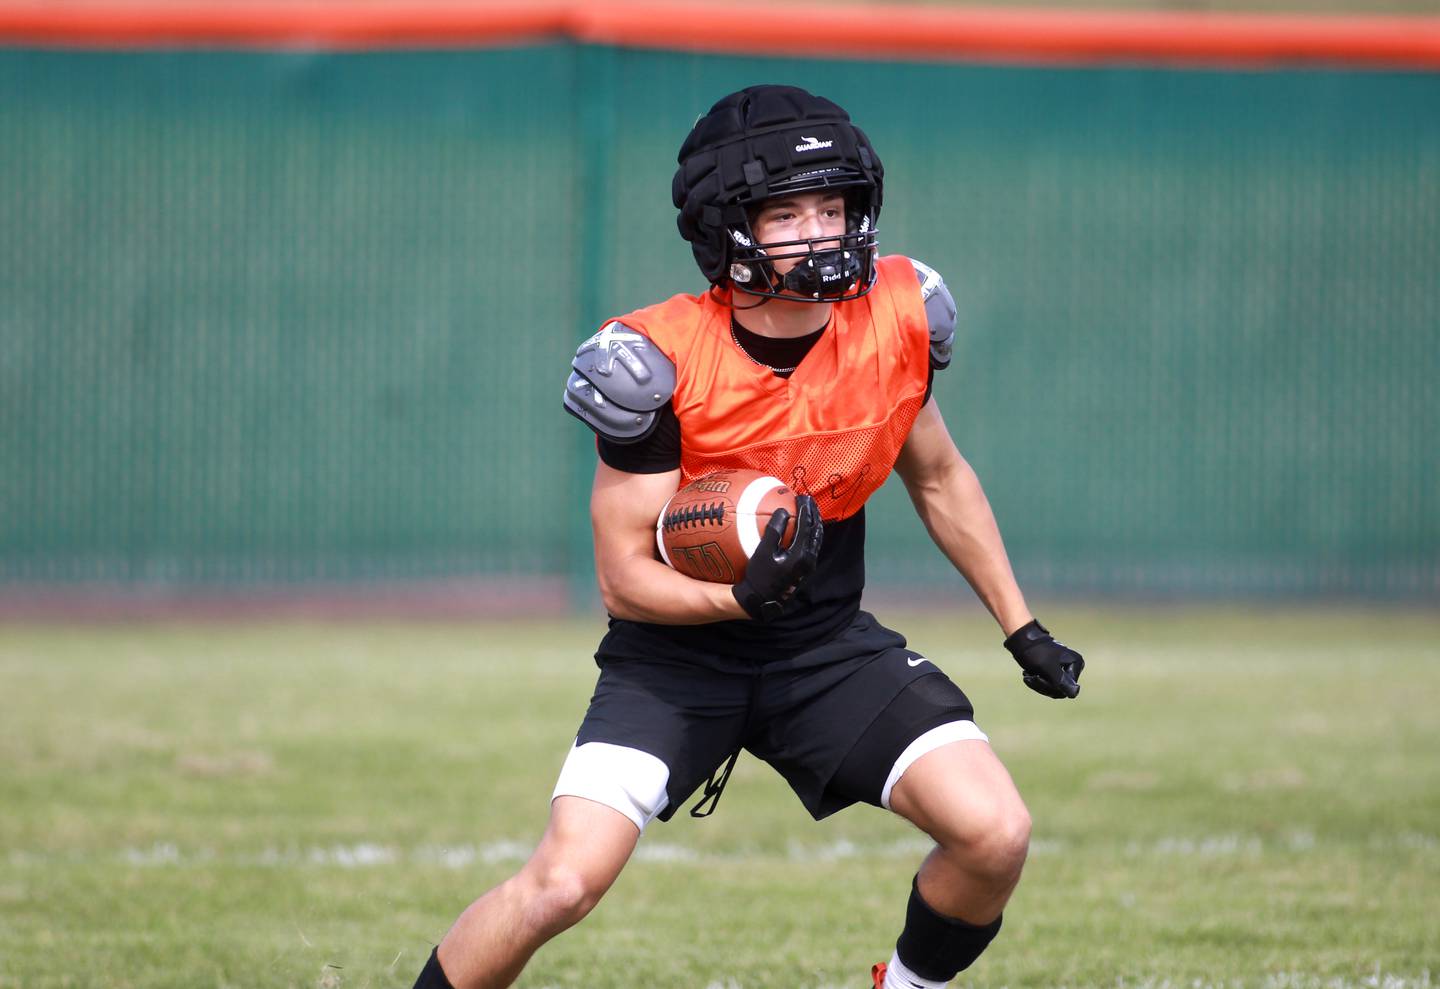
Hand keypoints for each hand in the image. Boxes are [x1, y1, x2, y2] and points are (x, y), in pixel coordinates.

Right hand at [732, 495, 822, 621]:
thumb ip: (774, 530)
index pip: (807, 525)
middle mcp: (810, 559)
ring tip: (810, 510)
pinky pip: (813, 545)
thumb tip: (783, 511)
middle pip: (816, 530)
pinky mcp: (806, 568)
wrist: (762, 601)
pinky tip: (805, 528)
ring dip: (815, 523)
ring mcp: (809, 565)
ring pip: (817, 539)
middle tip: (808, 499)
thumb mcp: (763, 552)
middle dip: (814, 513)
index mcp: (801, 554)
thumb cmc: (760, 576)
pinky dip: (812, 533)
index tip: (801, 496)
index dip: (805, 509)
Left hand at [1003, 620, 1083, 698]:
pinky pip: (1048, 685)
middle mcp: (1073, 667)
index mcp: (1076, 664)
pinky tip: (1028, 674)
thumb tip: (1074, 694)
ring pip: (1053, 689)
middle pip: (1060, 689)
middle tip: (1028, 677)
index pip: (1067, 688)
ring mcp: (1065, 670)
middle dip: (1042, 686)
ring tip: (1027, 674)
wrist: (1022, 640)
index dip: (1050, 687)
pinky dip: (1037, 682)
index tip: (1035, 678)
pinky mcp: (1056, 671)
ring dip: (1037, 684)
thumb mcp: (1047, 667)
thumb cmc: (1036, 651)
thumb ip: (1060, 681)